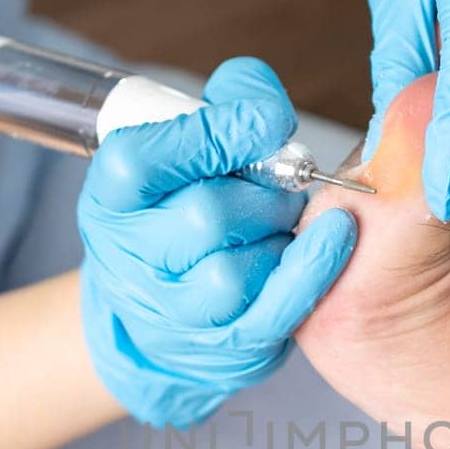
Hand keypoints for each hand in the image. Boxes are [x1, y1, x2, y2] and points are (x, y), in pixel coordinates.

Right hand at [78, 57, 356, 426]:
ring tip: (284, 220)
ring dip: (278, 233)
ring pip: (232, 271)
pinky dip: (310, 269)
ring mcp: (173, 310)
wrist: (171, 312)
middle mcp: (131, 256)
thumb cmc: (188, 210)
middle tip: (281, 182)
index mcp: (112, 197)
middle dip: (262, 191)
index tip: (269, 120)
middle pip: (204, 216)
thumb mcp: (186, 149)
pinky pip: (272, 310)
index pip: (142, 160)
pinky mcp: (224, 346)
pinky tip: (337, 237)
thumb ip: (225, 105)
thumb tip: (263, 102)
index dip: (212, 135)